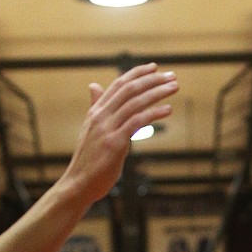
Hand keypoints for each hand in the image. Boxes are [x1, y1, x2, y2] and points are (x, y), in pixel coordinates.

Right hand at [60, 63, 177, 202]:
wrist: (78, 185)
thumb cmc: (88, 159)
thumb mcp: (90, 128)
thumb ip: (96, 107)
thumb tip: (94, 85)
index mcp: (96, 111)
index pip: (118, 84)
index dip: (137, 73)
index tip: (154, 67)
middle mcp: (100, 116)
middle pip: (129, 89)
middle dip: (152, 79)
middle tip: (172, 75)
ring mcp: (107, 129)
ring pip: (135, 102)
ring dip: (157, 92)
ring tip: (174, 87)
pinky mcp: (114, 143)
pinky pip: (137, 122)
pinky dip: (154, 113)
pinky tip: (168, 109)